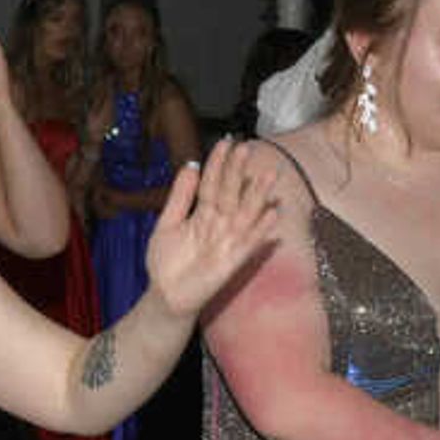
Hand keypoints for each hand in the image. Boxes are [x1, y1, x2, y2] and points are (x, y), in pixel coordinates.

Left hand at [142, 139, 280, 316]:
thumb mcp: (167, 224)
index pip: (213, 183)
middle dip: (238, 173)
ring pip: (246, 214)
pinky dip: (262, 229)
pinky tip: (274, 214)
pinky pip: (251, 243)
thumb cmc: (166, 262)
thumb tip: (190, 166)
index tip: (225, 143)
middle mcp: (219, 223)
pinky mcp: (233, 260)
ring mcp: (228, 241)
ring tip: (269, 174)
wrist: (165, 295)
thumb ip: (179, 197)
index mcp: (203, 213)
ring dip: (258, 195)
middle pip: (231, 194)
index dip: (218, 164)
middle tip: (246, 149)